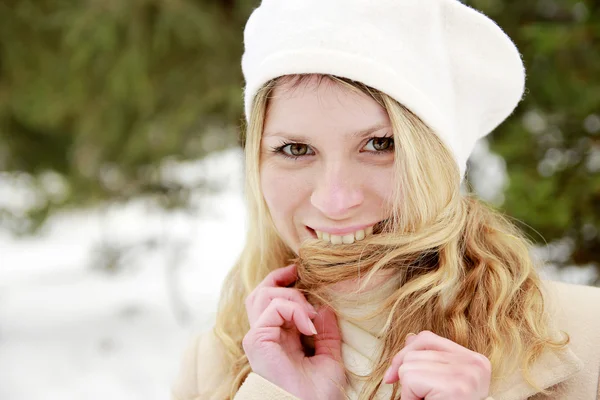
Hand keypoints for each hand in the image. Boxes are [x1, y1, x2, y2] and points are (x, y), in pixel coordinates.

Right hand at [242, 264, 344, 399]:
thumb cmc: (317, 394)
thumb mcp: (329, 357)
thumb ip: (326, 333)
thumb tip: (324, 308)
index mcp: (279, 338)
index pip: (271, 300)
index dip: (283, 282)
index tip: (301, 272)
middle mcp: (265, 335)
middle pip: (260, 292)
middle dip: (278, 277)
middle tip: (299, 271)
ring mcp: (258, 337)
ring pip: (263, 294)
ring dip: (291, 295)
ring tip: (310, 313)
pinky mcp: (257, 340)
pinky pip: (272, 307)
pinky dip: (294, 308)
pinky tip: (309, 324)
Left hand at [383, 331, 490, 399]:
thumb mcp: (437, 380)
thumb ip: (427, 358)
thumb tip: (410, 338)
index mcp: (475, 360)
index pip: (427, 338)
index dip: (405, 353)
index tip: (394, 374)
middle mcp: (476, 364)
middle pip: (415, 351)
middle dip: (409, 376)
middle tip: (425, 397)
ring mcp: (467, 374)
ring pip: (409, 364)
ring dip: (410, 389)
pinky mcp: (454, 386)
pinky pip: (410, 378)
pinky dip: (409, 396)